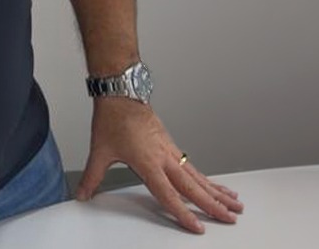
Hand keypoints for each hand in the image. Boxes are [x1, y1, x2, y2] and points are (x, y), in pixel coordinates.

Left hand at [75, 99, 242, 233]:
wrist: (121, 91)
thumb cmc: (112, 117)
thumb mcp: (99, 150)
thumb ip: (92, 176)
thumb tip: (83, 193)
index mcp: (148, 162)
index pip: (168, 194)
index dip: (182, 213)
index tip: (197, 227)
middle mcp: (164, 157)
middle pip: (193, 187)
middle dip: (213, 205)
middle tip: (230, 218)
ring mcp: (170, 150)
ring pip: (198, 176)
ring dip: (217, 191)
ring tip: (235, 204)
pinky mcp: (171, 145)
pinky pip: (193, 167)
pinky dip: (207, 179)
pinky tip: (216, 186)